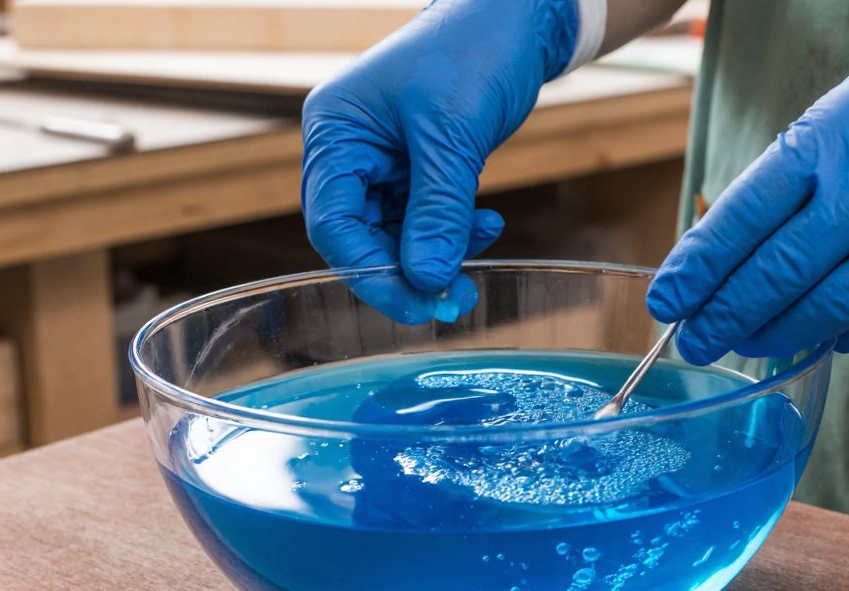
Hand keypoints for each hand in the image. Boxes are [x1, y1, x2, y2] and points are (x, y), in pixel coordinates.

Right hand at [301, 0, 579, 323]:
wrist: (515, 16)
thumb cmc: (473, 50)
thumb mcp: (452, 134)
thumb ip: (437, 211)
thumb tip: (426, 280)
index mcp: (335, 132)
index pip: (333, 224)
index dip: (372, 272)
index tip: (418, 303)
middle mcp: (349, 150)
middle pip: (361, 238)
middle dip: (406, 272)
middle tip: (453, 301)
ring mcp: (382, 161)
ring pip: (396, 235)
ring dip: (435, 257)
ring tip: (473, 271)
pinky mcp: (416, 167)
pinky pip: (425, 219)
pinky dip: (454, 232)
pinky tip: (488, 225)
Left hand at [646, 15, 848, 363]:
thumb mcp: (843, 117)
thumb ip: (792, 182)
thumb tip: (727, 252)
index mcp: (828, 142)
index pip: (742, 218)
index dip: (698, 268)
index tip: (666, 301)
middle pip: (778, 271)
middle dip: (725, 314)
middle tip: (693, 342)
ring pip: (828, 306)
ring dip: (777, 334)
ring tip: (744, 345)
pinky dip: (844, 334)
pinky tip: (818, 339)